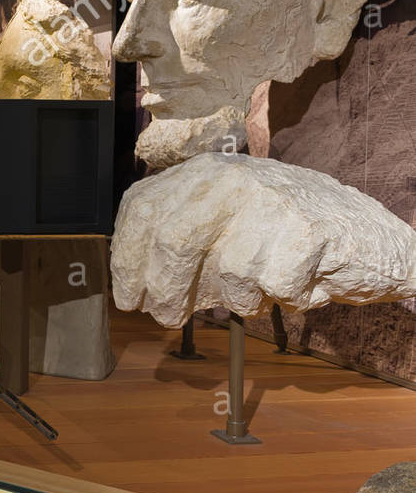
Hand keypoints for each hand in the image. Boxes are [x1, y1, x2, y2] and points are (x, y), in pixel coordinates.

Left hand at [112, 153, 415, 327]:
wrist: (366, 236)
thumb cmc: (280, 239)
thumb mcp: (221, 229)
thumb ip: (179, 248)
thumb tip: (135, 291)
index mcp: (201, 174)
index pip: (142, 209)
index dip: (126, 259)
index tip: (128, 299)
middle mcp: (231, 178)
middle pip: (173, 238)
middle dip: (163, 289)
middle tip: (166, 318)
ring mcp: (271, 199)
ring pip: (228, 271)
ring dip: (238, 299)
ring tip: (259, 289)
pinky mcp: (309, 229)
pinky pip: (273, 287)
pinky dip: (281, 300)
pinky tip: (297, 284)